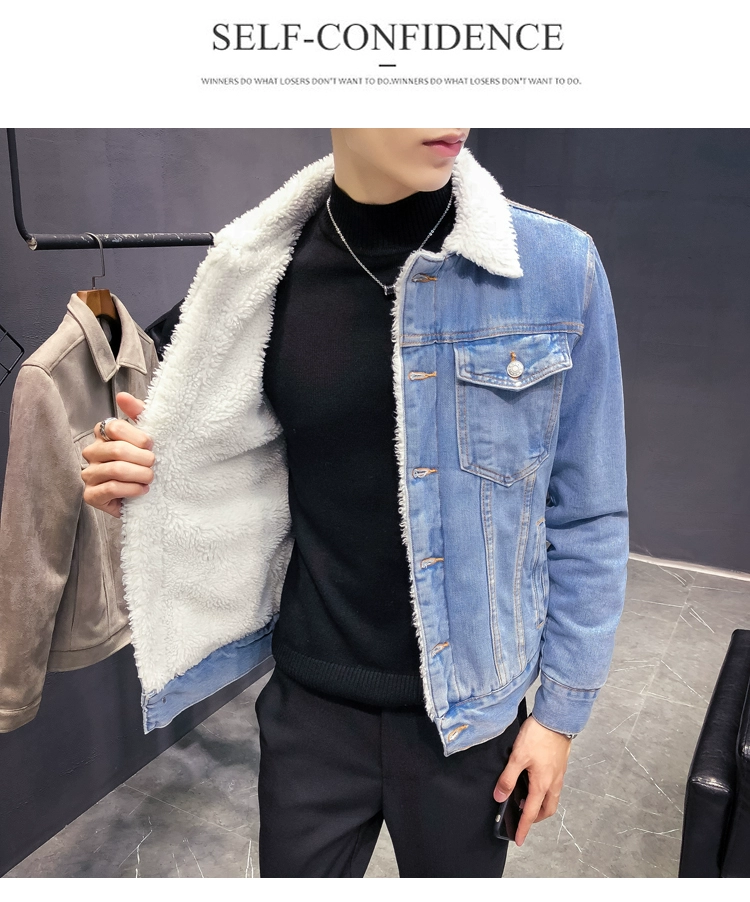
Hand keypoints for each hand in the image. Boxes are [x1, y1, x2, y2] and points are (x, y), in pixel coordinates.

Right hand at [81, 392, 154, 518]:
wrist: (147, 495)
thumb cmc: (144, 462)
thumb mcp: (146, 437)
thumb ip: (138, 413)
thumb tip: (123, 396)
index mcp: (103, 435)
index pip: (115, 427)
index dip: (138, 437)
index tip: (152, 444)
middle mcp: (92, 452)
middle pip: (117, 450)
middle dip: (143, 458)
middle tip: (154, 464)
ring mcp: (89, 474)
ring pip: (115, 469)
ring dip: (140, 474)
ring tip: (150, 478)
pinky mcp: (91, 496)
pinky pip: (111, 488)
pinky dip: (132, 489)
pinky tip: (142, 490)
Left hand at [493, 713, 571, 846]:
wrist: (557, 719)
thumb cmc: (538, 736)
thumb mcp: (517, 757)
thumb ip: (508, 778)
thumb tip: (499, 796)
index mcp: (542, 785)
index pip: (531, 814)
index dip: (523, 828)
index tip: (519, 839)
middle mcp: (553, 783)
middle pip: (546, 810)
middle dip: (535, 818)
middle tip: (522, 819)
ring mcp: (558, 775)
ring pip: (551, 799)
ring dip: (541, 805)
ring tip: (526, 800)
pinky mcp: (560, 766)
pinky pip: (554, 788)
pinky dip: (545, 793)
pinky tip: (535, 782)